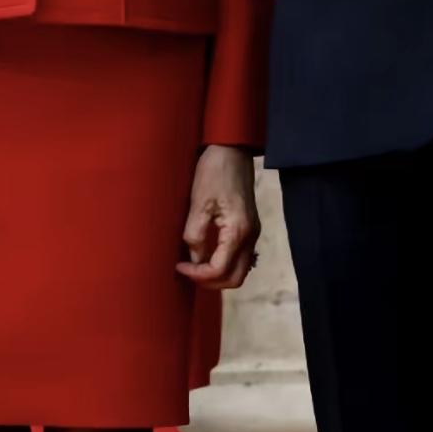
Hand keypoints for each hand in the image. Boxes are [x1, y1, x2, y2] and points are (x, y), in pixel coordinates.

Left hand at [176, 145, 259, 289]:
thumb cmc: (213, 172)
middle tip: (188, 272)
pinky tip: (207, 254)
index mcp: (238, 231)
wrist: (231, 149)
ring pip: (239, 269)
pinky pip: (240, 256)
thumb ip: (195, 235)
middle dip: (210, 282)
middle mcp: (250, 236)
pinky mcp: (250, 226)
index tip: (179, 266)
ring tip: (195, 265)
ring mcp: (253, 232)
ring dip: (218, 274)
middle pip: (234, 278)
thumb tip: (194, 259)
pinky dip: (225, 263)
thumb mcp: (198, 202)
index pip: (220, 270)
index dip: (198, 275)